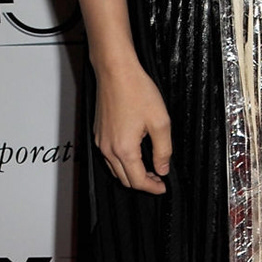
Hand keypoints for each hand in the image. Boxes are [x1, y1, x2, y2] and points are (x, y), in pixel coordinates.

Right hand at [94, 62, 170, 192]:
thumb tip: (163, 168)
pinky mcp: (99, 133)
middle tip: (159, 179)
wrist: (116, 73)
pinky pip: (109, 156)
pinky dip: (122, 162)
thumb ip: (163, 149)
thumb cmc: (137, 92)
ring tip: (150, 169)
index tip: (163, 187)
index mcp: (124, 149)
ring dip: (131, 173)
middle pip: (124, 178)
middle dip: (142, 183)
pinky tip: (135, 155)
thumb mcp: (160, 122)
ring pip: (115, 169)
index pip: (137, 180)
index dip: (152, 187)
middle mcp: (108, 149)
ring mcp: (101, 141)